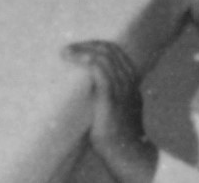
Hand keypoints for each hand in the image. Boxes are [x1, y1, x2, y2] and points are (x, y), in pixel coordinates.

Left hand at [61, 40, 159, 182]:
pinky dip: (85, 58)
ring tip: (65, 52)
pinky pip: (99, 70)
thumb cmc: (117, 136)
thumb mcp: (116, 109)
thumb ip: (107, 96)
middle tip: (69, 49)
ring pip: (104, 56)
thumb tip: (86, 88)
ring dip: (82, 49)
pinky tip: (72, 57)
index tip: (80, 48)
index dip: (98, 46)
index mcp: (132, 83)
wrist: (127, 154)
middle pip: (111, 50)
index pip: (117, 53)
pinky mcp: (110, 98)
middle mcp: (129, 82)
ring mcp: (121, 89)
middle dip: (88, 44)